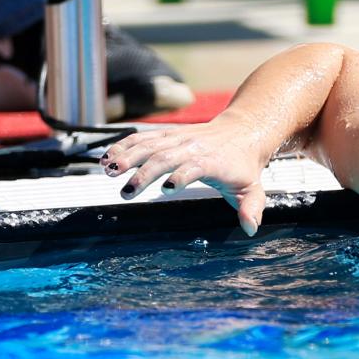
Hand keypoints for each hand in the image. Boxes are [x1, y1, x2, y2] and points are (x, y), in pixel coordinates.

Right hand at [100, 114, 267, 235]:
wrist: (242, 132)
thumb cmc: (243, 166)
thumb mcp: (252, 188)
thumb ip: (251, 208)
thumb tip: (250, 227)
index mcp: (213, 161)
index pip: (194, 166)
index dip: (181, 175)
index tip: (166, 189)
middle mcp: (193, 146)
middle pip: (165, 156)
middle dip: (144, 172)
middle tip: (127, 191)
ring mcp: (178, 138)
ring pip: (149, 144)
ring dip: (127, 156)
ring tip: (108, 170)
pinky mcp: (167, 134)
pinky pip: (142, 138)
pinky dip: (123, 146)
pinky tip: (106, 158)